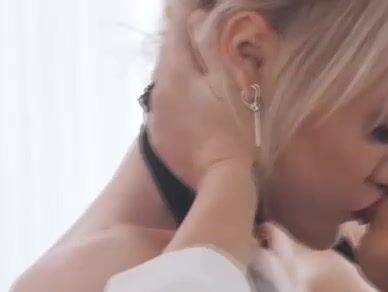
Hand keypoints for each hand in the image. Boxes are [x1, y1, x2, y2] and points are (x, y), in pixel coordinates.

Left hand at [146, 7, 255, 186]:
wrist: (221, 179)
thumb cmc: (233, 128)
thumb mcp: (229, 81)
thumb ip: (210, 46)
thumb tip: (196, 18)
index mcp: (174, 70)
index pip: (175, 30)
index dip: (186, 18)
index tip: (195, 12)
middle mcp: (157, 89)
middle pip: (168, 57)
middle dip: (184, 49)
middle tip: (205, 48)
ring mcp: (154, 115)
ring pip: (165, 83)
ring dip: (181, 77)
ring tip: (202, 81)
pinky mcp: (157, 137)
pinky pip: (165, 109)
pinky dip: (177, 103)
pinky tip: (195, 111)